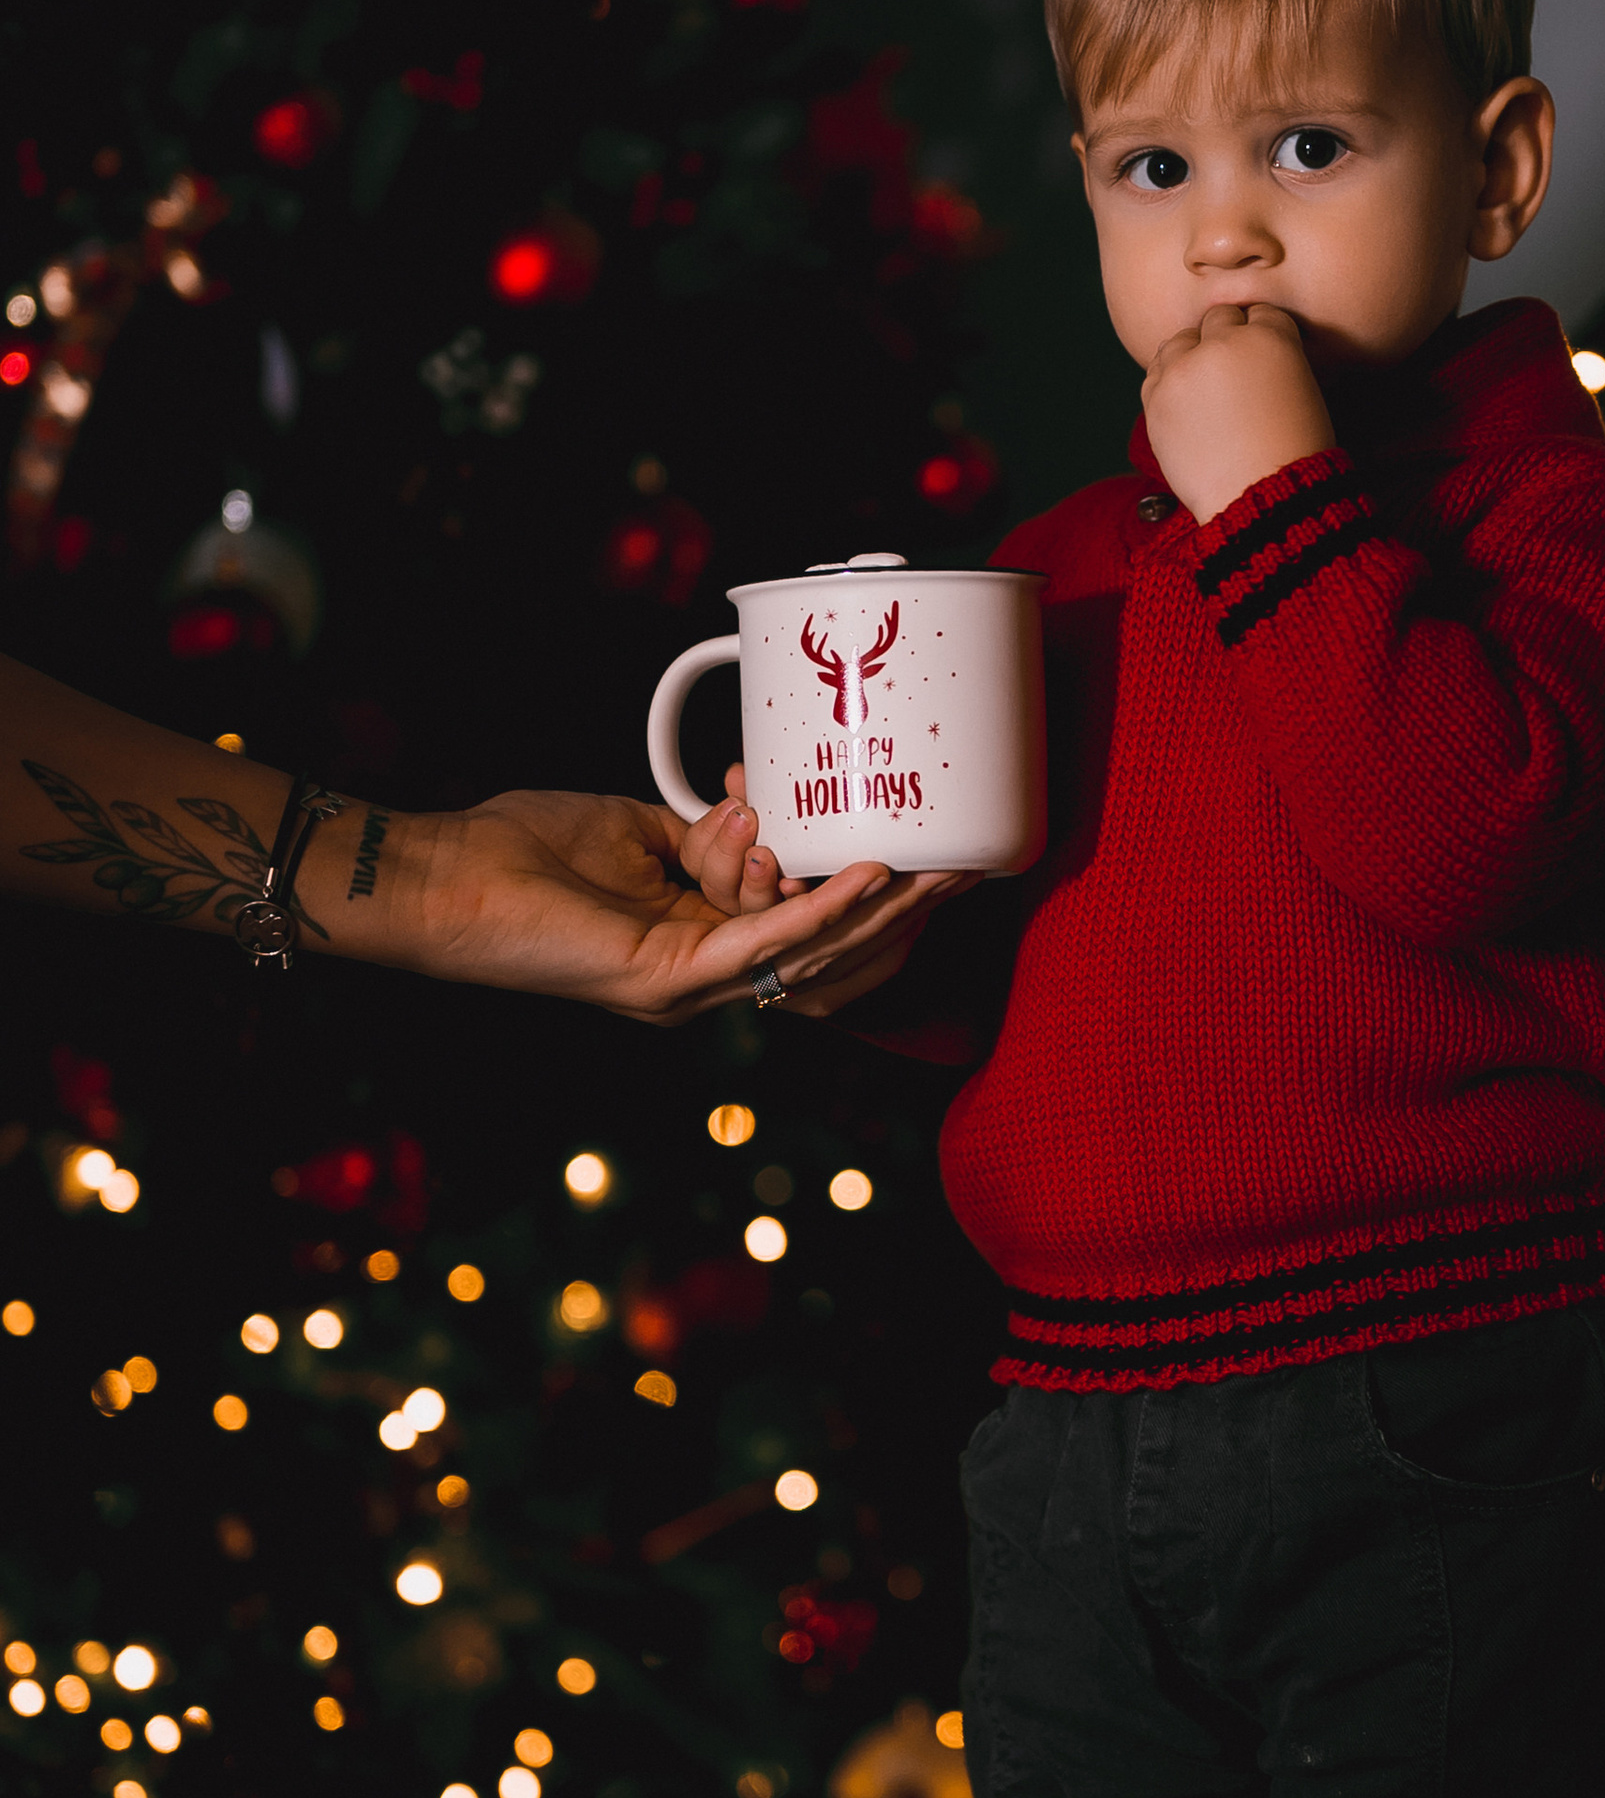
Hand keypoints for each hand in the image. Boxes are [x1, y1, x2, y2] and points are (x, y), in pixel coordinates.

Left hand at [393, 788, 969, 1025]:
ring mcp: (689, 985)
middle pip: (827, 948)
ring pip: (809, 951)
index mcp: (696, 940)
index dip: (860, 887)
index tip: (917, 841)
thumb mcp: (632, 827)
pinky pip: (766, 942)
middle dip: (901, 908)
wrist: (444, 878)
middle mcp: (703, 975)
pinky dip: (823, 908)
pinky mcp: (670, 979)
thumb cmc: (519, 853)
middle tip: (967, 866)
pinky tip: (874, 876)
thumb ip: (700, 835)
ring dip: (883, 909)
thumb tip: (755, 812)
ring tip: (942, 869)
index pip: (801, 921)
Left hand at [1138, 297, 1332, 522]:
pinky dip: (1170, 380)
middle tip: (1235, 374)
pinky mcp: (1156, 398)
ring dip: (1192, 354)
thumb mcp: (1304, 391)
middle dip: (1227, 339)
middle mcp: (1222, 343)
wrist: (1262, 499)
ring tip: (1207, 386)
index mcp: (1269, 336)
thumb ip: (1273, 358)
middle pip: (1218, 318)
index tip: (1263, 360)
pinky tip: (1187, 402)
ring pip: (1180, 340)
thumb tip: (1247, 353)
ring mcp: (1183, 370)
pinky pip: (1156, 372)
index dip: (1264, 336)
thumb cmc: (1296, 452)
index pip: (1261, 313)